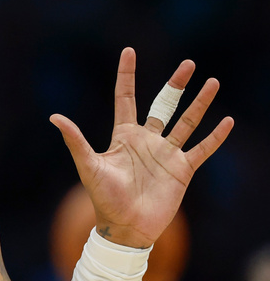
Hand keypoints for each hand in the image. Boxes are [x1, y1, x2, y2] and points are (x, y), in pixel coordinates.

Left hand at [50, 48, 232, 248]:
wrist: (125, 228)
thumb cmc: (104, 198)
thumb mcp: (89, 166)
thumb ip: (75, 141)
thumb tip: (54, 117)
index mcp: (123, 136)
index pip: (125, 98)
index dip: (127, 76)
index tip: (128, 52)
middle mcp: (147, 140)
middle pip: (163, 105)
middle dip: (176, 84)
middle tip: (188, 63)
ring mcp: (166, 154)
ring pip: (187, 122)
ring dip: (200, 103)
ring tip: (213, 82)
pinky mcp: (182, 170)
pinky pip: (202, 149)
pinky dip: (215, 136)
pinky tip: (227, 120)